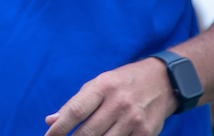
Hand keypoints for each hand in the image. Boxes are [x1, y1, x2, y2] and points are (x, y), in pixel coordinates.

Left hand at [44, 58, 177, 135]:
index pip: (76, 111)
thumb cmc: (122, 83)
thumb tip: (51, 121)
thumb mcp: (98, 84)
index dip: (59, 128)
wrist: (163, 81)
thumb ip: (75, 103)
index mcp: (103, 86)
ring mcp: (134, 119)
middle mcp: (119, 102)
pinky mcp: (146, 133)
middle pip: (89, 132)